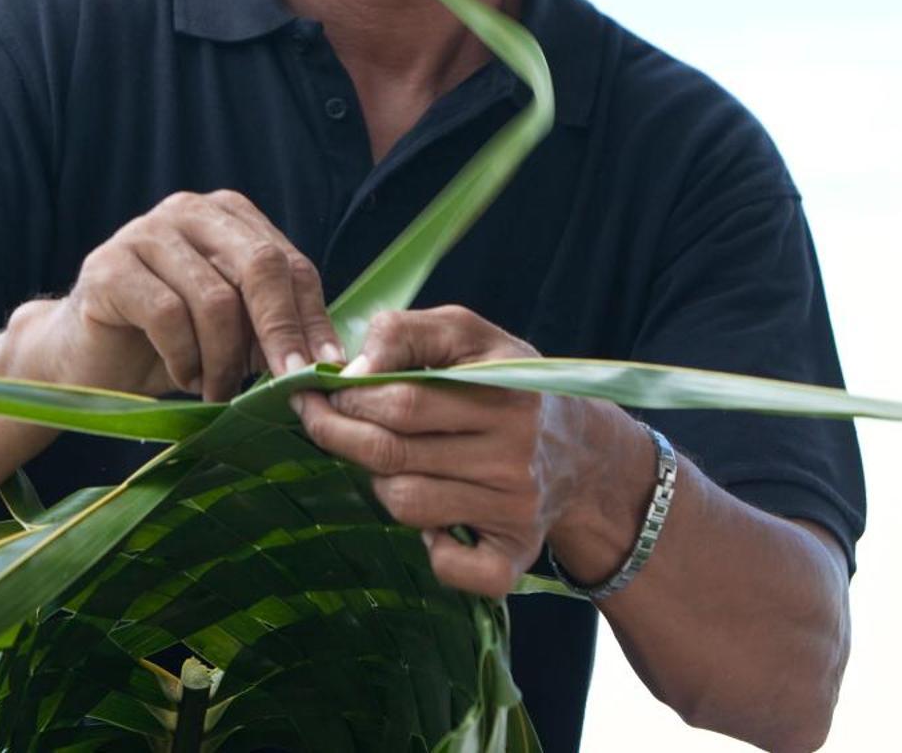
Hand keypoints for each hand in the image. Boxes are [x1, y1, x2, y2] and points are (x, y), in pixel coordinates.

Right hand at [55, 190, 342, 401]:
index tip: (326, 370)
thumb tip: (332, 362)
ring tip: (217, 389)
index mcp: (229, 215)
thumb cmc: (170, 342)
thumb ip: (275, 327)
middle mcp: (189, 211)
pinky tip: (182, 376)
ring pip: (216, 300)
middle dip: (280, 332)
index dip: (312, 320)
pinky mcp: (108, 266)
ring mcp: (144, 232)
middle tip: (288, 383)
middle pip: (259, 266)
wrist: (89, 356)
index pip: (290, 264)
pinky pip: (169, 316)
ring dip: (224, 360)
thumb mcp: (235, 330)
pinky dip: (184, 359)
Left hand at [293, 305, 638, 598]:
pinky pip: (457, 569)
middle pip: (395, 455)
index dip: (347, 398)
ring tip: (385, 462)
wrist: (583, 449)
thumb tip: (354, 369)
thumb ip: (406, 332)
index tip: (319, 391)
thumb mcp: (468, 335)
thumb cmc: (508, 383)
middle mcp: (514, 455)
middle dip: (338, 435)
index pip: (403, 402)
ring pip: (408, 505)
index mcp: (504, 393)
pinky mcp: (516, 554)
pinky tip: (431, 525)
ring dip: (378, 483)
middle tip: (318, 419)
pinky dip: (432, 553)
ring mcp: (515, 509)